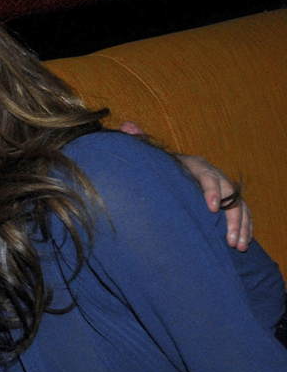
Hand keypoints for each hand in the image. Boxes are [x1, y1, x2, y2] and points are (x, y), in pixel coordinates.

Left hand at [119, 122, 251, 251]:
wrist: (168, 174)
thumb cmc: (158, 166)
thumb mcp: (149, 155)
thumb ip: (139, 141)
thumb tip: (126, 126)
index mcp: (195, 165)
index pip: (208, 176)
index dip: (212, 191)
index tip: (210, 208)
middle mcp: (213, 176)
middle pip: (230, 194)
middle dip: (232, 215)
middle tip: (227, 237)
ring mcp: (222, 190)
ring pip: (239, 206)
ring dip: (240, 226)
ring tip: (236, 245)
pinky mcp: (227, 203)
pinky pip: (242, 214)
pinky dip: (244, 229)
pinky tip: (241, 245)